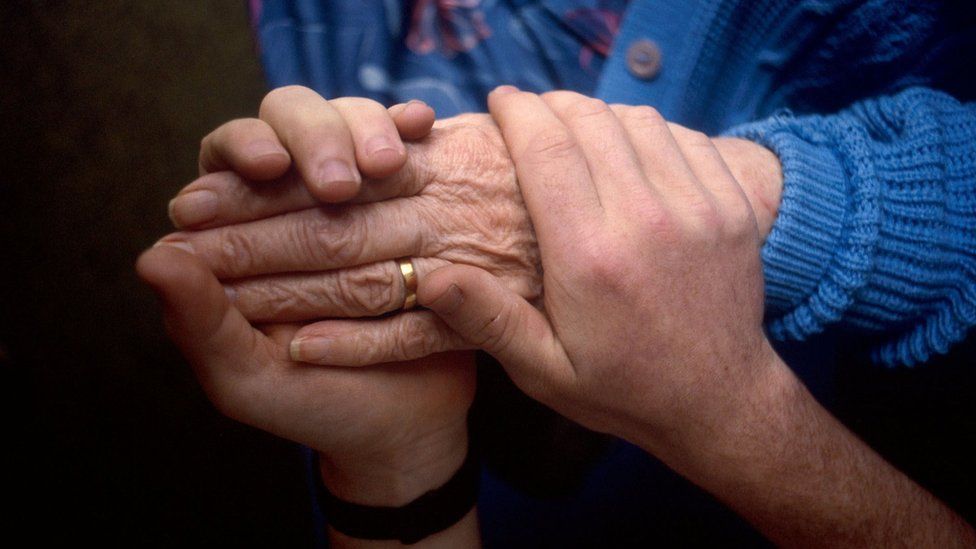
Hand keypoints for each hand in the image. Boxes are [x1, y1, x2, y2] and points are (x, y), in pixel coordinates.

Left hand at [142, 88, 477, 512]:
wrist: (403, 423)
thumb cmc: (314, 403)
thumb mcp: (247, 376)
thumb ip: (199, 321)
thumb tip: (153, 256)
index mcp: (241, 232)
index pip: (228, 158)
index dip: (242, 148)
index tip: (265, 164)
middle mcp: (297, 199)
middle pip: (293, 123)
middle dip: (315, 137)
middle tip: (339, 180)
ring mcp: (361, 194)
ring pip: (355, 126)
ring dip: (365, 129)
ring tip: (386, 161)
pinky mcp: (414, 201)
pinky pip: (413, 153)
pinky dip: (410, 132)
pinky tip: (420, 126)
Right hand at [416, 87, 778, 452]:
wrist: (719, 402)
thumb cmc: (622, 388)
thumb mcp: (544, 371)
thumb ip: (489, 319)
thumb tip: (431, 275)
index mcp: (590, 256)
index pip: (547, 149)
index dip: (518, 111)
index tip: (499, 100)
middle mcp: (646, 220)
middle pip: (591, 121)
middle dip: (553, 103)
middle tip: (532, 111)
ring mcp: (699, 209)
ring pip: (640, 120)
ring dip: (601, 113)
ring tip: (576, 126)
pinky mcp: (733, 208)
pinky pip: (687, 138)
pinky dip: (652, 129)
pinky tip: (631, 148)